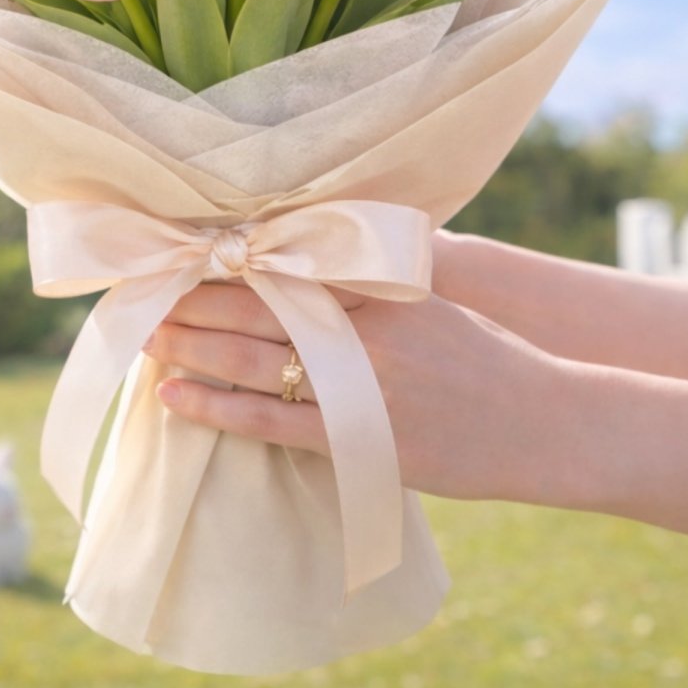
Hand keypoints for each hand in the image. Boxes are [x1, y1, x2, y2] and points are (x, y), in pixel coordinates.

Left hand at [145, 284, 577, 502]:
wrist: (547, 422)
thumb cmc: (488, 358)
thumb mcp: (432, 300)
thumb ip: (370, 281)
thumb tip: (308, 258)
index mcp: (381, 287)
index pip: (286, 263)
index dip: (227, 258)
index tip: (179, 249)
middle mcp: (364, 328)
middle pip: (258, 305)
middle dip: (195, 297)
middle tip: (141, 289)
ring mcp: (360, 384)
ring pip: (253, 358)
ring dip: (191, 345)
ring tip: (144, 334)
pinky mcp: (359, 438)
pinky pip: (270, 422)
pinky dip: (217, 407)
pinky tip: (175, 396)